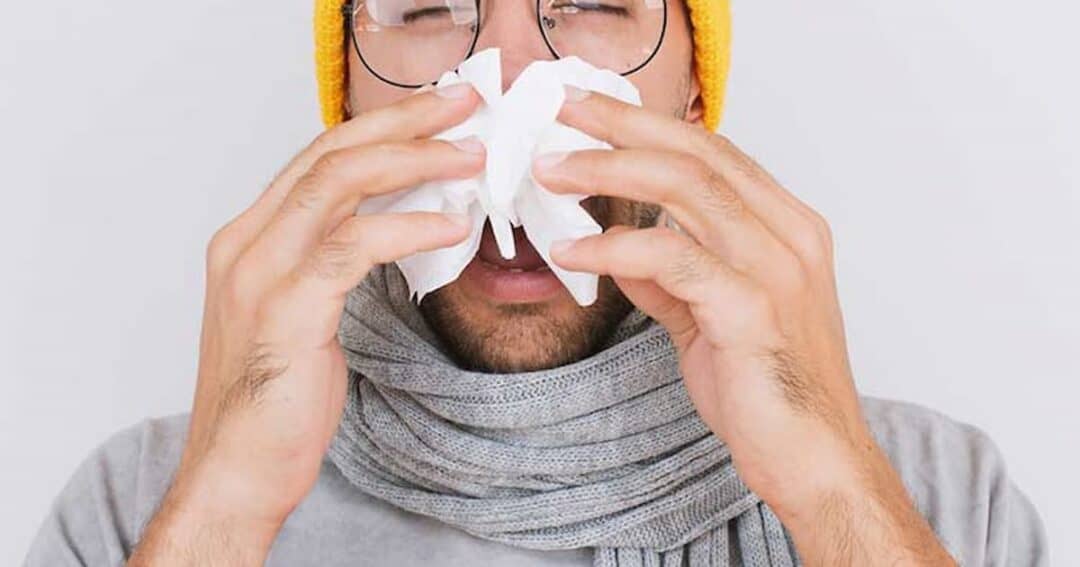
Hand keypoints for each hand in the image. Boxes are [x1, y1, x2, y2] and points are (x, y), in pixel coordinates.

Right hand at [128, 83, 485, 565]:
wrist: (236, 471)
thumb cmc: (276, 398)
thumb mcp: (302, 311)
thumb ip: (334, 260)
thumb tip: (403, 222)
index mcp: (249, 237)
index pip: (318, 156)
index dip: (381, 127)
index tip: (436, 113)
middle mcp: (246, 242)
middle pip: (330, 153)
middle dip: (403, 122)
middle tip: (462, 105)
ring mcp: (259, 271)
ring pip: (338, 184)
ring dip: (413, 162)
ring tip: (470, 157)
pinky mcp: (285, 308)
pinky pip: (354, 247)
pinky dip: (409, 228)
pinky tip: (453, 225)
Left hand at [534, 88, 954, 565]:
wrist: (817, 463)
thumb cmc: (771, 393)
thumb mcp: (710, 318)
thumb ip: (671, 278)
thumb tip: (618, 246)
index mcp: (787, 228)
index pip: (712, 151)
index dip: (647, 124)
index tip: (590, 111)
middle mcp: (789, 235)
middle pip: (697, 152)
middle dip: (622, 124)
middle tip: (563, 111)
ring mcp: (777, 268)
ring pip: (686, 188)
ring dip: (609, 172)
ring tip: (551, 173)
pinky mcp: (752, 309)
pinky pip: (672, 257)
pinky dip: (615, 246)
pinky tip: (572, 252)